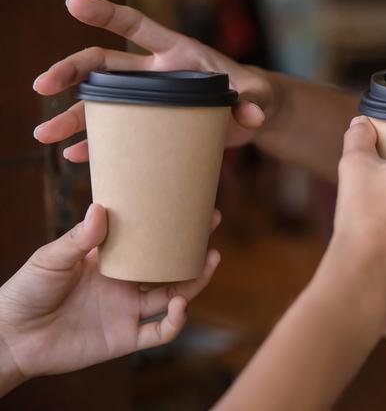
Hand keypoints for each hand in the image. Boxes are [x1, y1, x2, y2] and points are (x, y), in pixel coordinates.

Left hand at [0, 204, 219, 390]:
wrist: (12, 336)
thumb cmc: (27, 290)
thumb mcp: (52, 258)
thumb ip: (79, 238)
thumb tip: (100, 207)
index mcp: (111, 260)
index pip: (148, 239)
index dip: (168, 224)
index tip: (187, 203)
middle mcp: (125, 284)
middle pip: (169, 265)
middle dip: (193, 246)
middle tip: (211, 223)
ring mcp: (128, 311)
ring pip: (174, 294)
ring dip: (195, 280)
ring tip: (210, 260)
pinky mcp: (125, 338)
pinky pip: (160, 332)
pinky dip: (176, 321)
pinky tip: (181, 306)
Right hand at [32, 0, 275, 160]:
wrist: (252, 115)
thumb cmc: (254, 95)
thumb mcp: (257, 95)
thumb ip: (255, 99)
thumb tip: (253, 115)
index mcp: (177, 53)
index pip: (136, 27)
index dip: (107, 13)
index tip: (73, 3)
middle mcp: (155, 74)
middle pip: (104, 66)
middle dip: (70, 72)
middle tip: (42, 85)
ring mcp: (150, 101)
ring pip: (102, 104)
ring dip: (72, 116)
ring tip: (44, 134)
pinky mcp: (153, 127)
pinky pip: (118, 133)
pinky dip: (97, 144)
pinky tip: (76, 155)